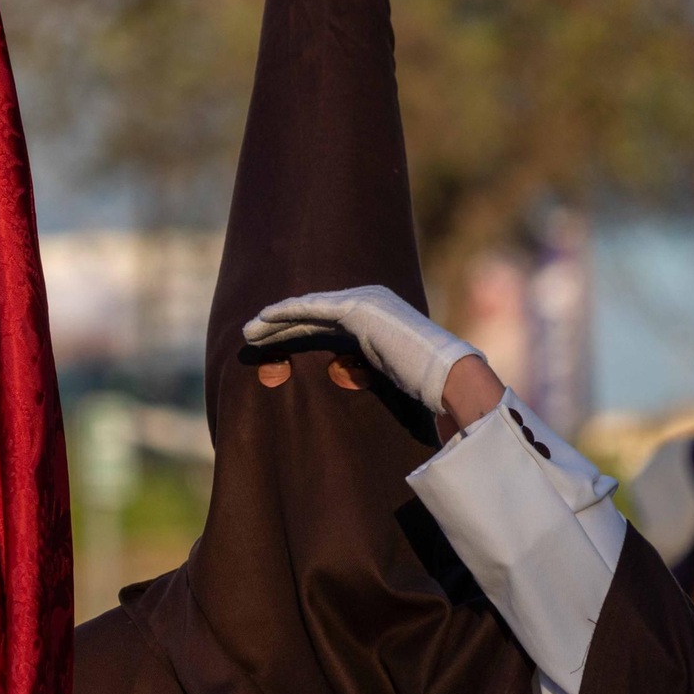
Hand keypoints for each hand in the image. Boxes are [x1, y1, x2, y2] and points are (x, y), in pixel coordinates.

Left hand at [243, 285, 485, 413]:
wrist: (446, 375)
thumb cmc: (425, 385)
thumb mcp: (389, 375)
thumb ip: (369, 371)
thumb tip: (356, 392)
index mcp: (376, 315)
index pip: (326, 322)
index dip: (295, 330)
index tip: (271, 344)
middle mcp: (369, 300)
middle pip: (312, 313)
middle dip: (278, 325)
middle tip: (250, 335)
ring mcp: (363, 301)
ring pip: (306, 310)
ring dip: (273, 320)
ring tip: (247, 333)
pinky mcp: (357, 308)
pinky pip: (311, 309)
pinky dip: (285, 313)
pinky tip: (263, 319)